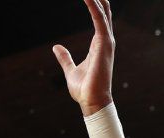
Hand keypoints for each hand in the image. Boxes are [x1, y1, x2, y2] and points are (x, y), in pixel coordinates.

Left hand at [53, 0, 114, 115]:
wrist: (91, 101)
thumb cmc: (84, 89)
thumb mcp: (70, 70)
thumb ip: (65, 58)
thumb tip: (56, 48)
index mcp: (98, 46)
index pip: (99, 20)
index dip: (96, 5)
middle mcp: (105, 42)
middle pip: (104, 13)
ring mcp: (106, 43)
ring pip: (102, 14)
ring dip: (96, 0)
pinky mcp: (104, 45)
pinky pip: (100, 21)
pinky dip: (95, 8)